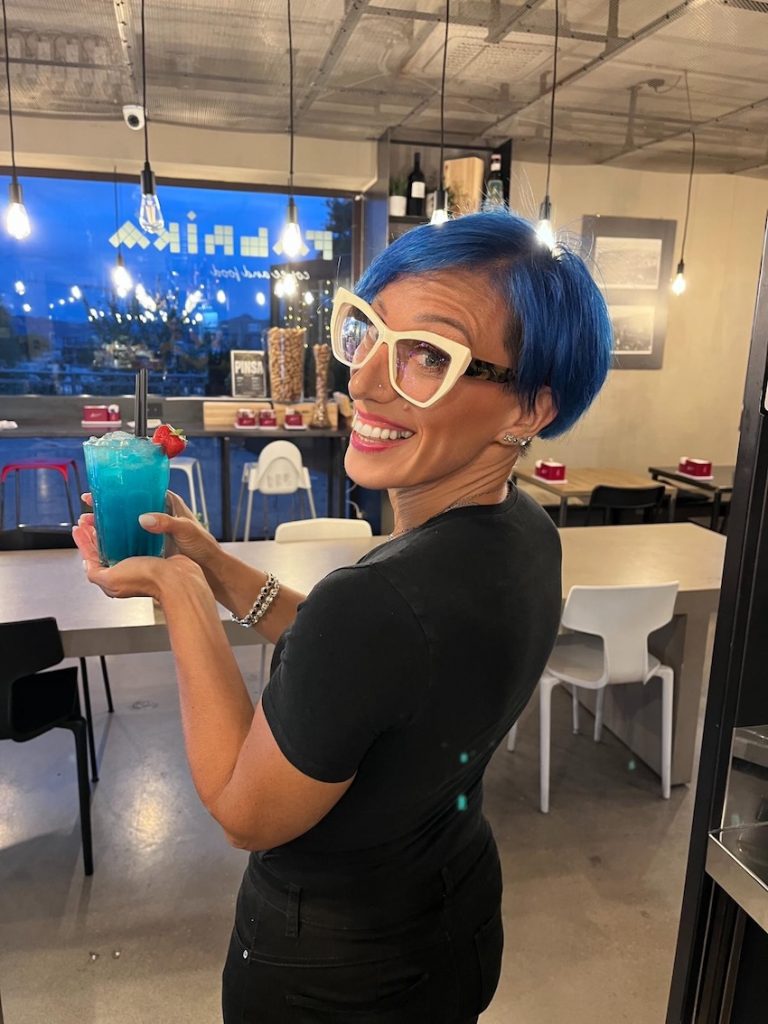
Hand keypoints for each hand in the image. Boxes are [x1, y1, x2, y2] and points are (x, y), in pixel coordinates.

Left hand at [72, 514, 201, 599]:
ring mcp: (138, 563)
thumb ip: (94, 573)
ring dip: (110, 531)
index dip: (83, 542)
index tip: (78, 528)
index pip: (90, 558)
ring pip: (118, 544)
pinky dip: (129, 532)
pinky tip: (128, 523)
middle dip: (94, 534)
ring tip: (104, 518)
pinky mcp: (151, 556)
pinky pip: (135, 541)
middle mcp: (124, 572)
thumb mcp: (112, 578)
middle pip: (103, 550)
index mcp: (112, 578)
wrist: (177, 579)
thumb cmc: (148, 580)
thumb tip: (86, 564)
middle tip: (88, 519)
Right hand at [80, 489, 219, 566]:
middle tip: (88, 506)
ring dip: (107, 523)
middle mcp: (158, 513)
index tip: (100, 489)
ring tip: (88, 524)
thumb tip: (143, 518)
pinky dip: (115, 538)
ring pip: (125, 522)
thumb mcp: (186, 530)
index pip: (140, 490)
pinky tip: (102, 541)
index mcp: (168, 503)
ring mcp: (153, 529)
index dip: (120, 489)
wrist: (209, 568)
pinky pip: (129, 538)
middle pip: (128, 506)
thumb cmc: (203, 546)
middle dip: (106, 505)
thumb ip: (167, 523)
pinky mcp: (150, 544)